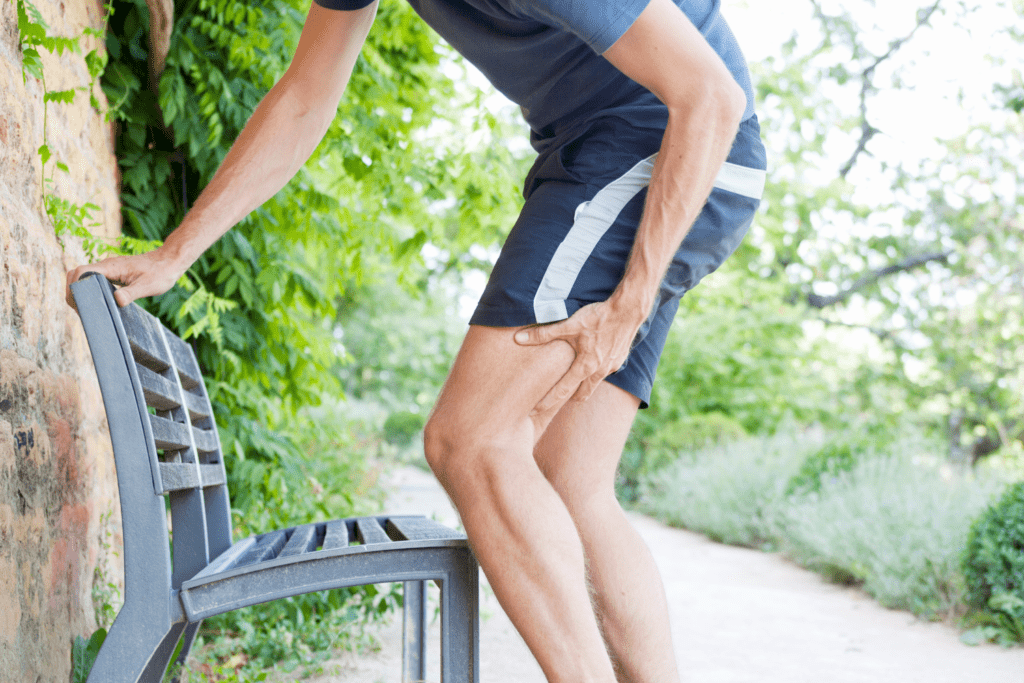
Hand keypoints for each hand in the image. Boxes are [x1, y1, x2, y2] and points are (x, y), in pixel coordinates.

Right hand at [66, 248, 185, 308]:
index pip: (81, 272)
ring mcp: (109, 269)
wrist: (170, 261)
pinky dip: (90, 290)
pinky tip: (96, 302)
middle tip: (79, 309)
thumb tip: (116, 300)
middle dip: (73, 290)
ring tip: (85, 308)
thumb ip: (131, 293)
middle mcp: (107, 266)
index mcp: (111, 267)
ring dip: (80, 290)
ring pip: (85, 277)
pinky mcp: (114, 273)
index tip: (76, 302)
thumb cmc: (160, 272)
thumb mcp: (148, 286)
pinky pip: (95, 279)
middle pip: (78, 274)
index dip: (73, 286)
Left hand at [514, 300, 643, 416]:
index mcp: (585, 367)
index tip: (535, 411)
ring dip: (582, 386)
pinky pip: (603, 372)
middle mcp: (599, 371)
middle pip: (581, 394)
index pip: (562, 391)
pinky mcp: (619, 359)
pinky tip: (589, 364)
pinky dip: (594, 373)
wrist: (628, 310)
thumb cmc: (598, 318)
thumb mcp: (568, 325)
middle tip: (553, 402)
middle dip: (567, 400)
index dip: (548, 402)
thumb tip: (518, 338)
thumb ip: (543, 334)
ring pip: (593, 384)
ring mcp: (611, 367)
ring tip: (570, 384)